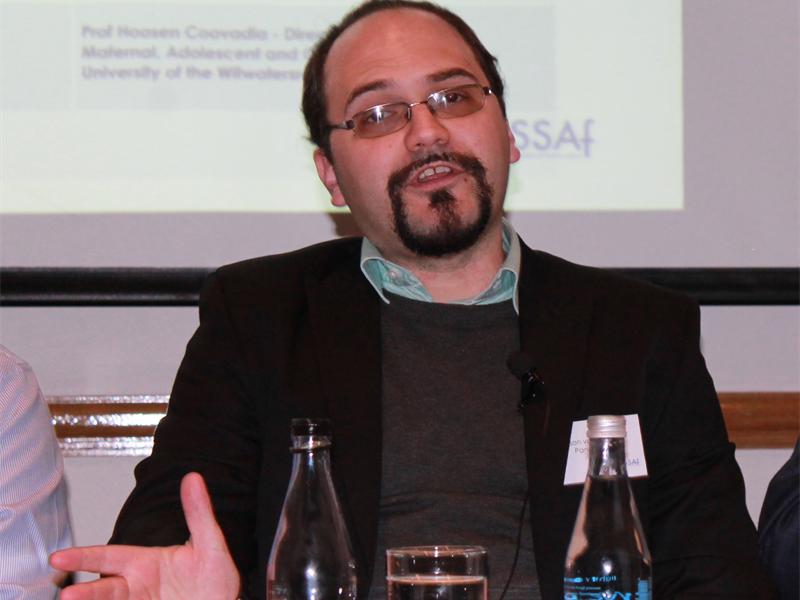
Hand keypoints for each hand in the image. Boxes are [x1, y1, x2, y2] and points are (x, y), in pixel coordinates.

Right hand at [50, 472, 240, 599]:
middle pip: (104, 590)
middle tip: (67, 594)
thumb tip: (193, 478)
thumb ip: (198, 513)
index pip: (108, 558)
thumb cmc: (215, 579)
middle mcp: (137, 587)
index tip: (59, 558)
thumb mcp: (210, 543)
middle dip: (85, 593)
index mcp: (145, 564)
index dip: (83, 558)